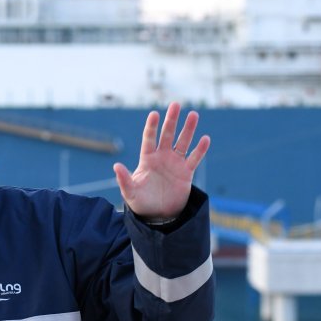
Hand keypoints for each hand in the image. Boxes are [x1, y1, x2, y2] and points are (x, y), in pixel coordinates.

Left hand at [113, 102, 209, 219]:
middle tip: (176, 104)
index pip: (149, 139)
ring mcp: (175, 163)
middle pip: (167, 135)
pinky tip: (205, 138)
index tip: (154, 114)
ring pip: (183, 143)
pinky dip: (200, 149)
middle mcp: (162, 157)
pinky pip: (194, 158)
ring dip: (188, 129)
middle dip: (171, 120)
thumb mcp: (130, 193)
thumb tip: (116, 166)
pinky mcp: (186, 173)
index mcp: (147, 159)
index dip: (152, 127)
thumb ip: (124, 179)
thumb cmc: (141, 202)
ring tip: (194, 114)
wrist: (158, 215)